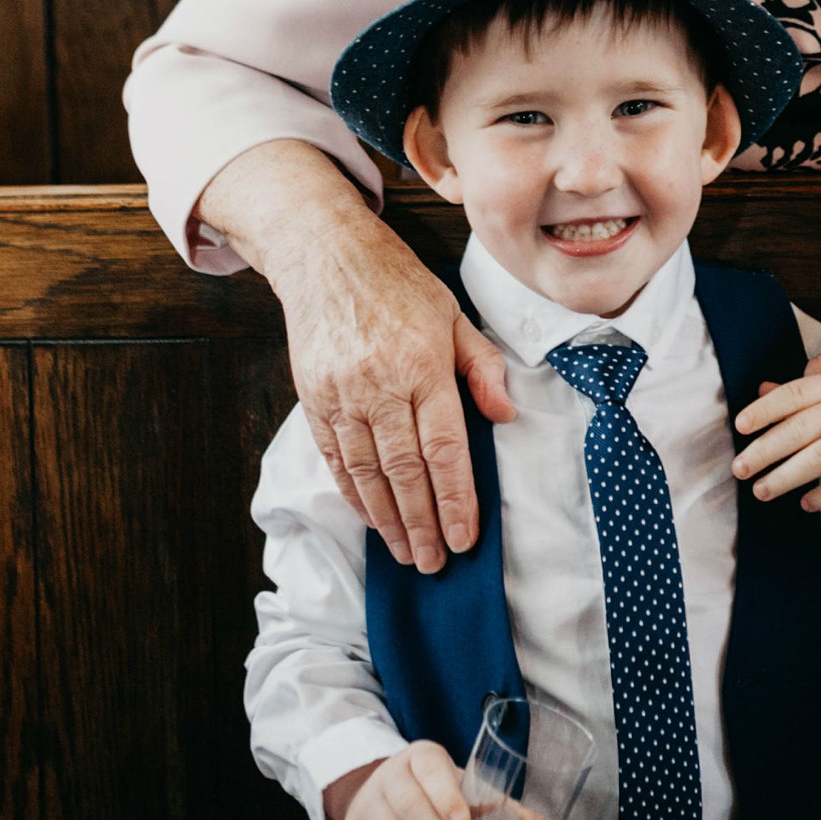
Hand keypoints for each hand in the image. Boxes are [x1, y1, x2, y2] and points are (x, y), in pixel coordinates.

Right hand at [281, 212, 515, 572]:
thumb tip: (506, 416)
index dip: (456, 498)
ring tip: (405, 553)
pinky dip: (354, 494)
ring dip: (387, 520)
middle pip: (405, 471)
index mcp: (422, 364)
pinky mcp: (314, 399)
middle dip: (422, 523)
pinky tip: (371, 518)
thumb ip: (481, 368)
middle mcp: (380, 385)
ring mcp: (341, 395)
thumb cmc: (398, 284)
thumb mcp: (454, 314)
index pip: (444, 447)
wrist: (326, 256)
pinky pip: (335, 459)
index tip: (465, 536)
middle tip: (435, 562)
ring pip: (367, 473)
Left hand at [731, 367, 820, 510]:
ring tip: (762, 491)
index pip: (794, 394)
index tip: (740, 425)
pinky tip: (806, 503)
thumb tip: (766, 386)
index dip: (765, 410)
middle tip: (739, 469)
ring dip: (787, 478)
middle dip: (765, 452)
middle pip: (799, 430)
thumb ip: (820, 367)